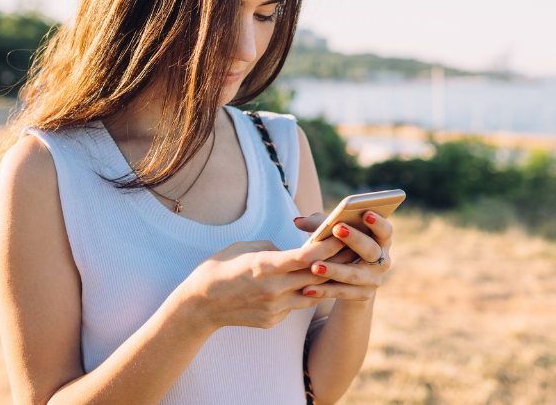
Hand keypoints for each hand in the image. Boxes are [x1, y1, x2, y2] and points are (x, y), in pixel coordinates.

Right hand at [175, 238, 346, 329]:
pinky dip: (303, 294)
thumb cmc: (220, 268)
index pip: (306, 257)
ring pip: (312, 294)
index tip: (344, 235)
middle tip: (355, 250)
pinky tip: (310, 285)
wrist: (200, 305)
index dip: (328, 247)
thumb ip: (274, 248)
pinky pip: (296, 305)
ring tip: (344, 268)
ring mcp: (275, 308)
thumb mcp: (246, 247)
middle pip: (316, 276)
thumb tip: (294, 251)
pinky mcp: (274, 320)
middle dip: (337, 263)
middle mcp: (274, 289)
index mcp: (265, 266)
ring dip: (327, 281)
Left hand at [293, 211, 392, 301]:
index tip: (365, 213)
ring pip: (354, 274)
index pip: (385, 230)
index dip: (378, 222)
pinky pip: (343, 292)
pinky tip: (307, 288)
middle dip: (354, 238)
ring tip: (314, 266)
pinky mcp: (363, 295)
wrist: (350, 282)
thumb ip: (320, 225)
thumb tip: (297, 222)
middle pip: (371, 249)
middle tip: (337, 228)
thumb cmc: (342, 248)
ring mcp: (374, 279)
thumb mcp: (335, 235)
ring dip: (334, 269)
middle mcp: (382, 260)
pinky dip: (324, 290)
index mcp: (380, 240)